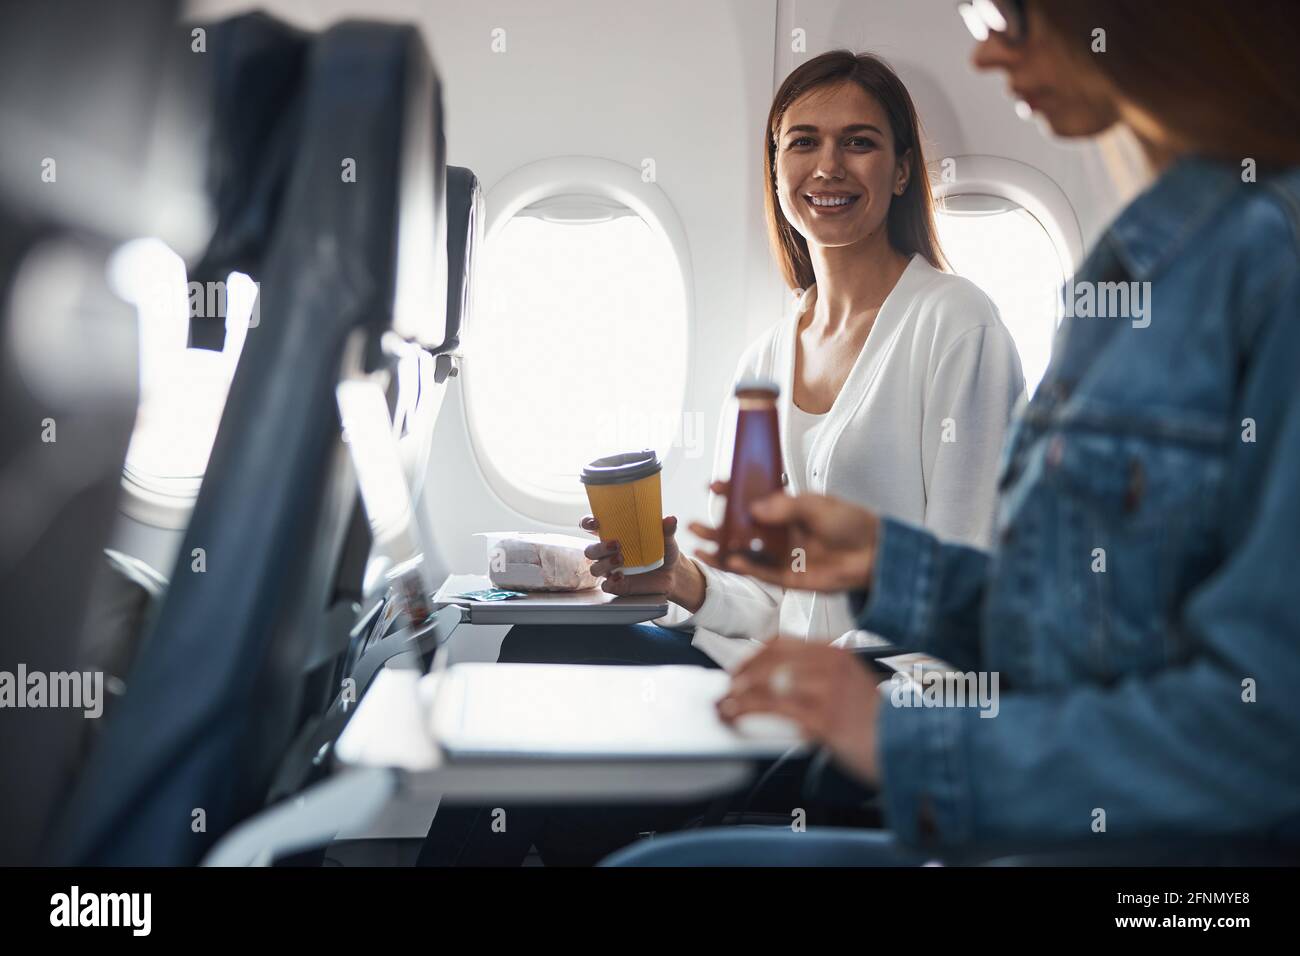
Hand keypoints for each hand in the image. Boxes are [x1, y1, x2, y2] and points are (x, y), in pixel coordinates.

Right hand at [580, 514, 705, 609]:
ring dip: (604, 564)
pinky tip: (621, 577)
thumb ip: (666, 529)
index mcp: (615, 534)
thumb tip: (670, 519)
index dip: (588, 523)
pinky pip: (606, 585)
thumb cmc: (664, 550)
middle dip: (599, 547)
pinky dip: (611, 582)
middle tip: (616, 544)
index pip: (593, 527)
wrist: (673, 574)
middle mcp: (609, 552)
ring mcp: (612, 569)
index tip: (594, 522)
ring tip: (621, 559)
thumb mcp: (666, 538)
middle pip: (591, 550)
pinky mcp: (618, 584)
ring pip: (595, 568)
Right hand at [689, 482, 880, 592]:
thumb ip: (784, 506)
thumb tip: (754, 507)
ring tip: (702, 547)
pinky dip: (745, 568)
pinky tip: (731, 561)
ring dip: (723, 550)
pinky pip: (761, 573)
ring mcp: (782, 554)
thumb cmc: (851, 524)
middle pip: (741, 530)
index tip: (714, 487)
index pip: (752, 499)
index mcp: (786, 509)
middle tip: (696, 524)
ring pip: (745, 553)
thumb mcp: (816, 505)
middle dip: (717, 527)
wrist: (875, 553)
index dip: (732, 493)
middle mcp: (780, 532)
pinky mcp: (788, 577)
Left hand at [717, 639, 882, 785]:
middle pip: (770, 661)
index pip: (782, 643)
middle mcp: (830, 665)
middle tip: (727, 690)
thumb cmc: (882, 722)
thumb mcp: (852, 686)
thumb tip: (777, 684)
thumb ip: (820, 679)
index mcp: (836, 653)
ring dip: (737, 696)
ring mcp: (826, 690)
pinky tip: (736, 716)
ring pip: (767, 683)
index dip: (754, 656)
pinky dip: (746, 710)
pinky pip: (773, 708)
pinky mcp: (823, 718)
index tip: (739, 669)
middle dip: (741, 676)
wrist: (913, 744)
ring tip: (724, 706)